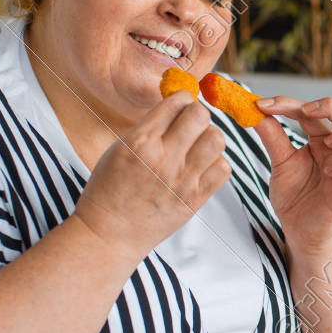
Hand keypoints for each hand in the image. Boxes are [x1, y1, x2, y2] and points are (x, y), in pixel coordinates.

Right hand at [73, 96, 229, 256]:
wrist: (109, 233)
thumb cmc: (109, 189)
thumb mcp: (120, 148)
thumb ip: (149, 128)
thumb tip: (178, 108)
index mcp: (140, 140)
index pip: (177, 102)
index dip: (183, 100)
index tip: (181, 107)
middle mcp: (163, 157)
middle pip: (201, 116)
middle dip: (198, 116)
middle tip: (191, 126)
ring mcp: (182, 180)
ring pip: (217, 140)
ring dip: (210, 138)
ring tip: (197, 147)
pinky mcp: (194, 199)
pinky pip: (223, 169)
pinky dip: (216, 164)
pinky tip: (201, 167)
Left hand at [252, 96, 331, 253]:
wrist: (298, 230)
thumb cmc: (295, 197)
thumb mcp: (280, 162)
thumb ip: (272, 137)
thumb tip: (256, 111)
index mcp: (323, 140)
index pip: (315, 111)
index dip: (290, 104)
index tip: (263, 105)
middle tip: (305, 111)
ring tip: (326, 143)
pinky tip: (329, 172)